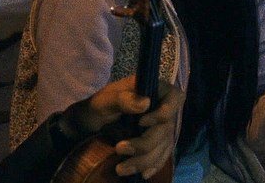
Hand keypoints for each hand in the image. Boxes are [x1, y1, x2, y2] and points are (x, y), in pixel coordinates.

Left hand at [65, 76, 184, 179]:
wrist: (90, 123)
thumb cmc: (98, 106)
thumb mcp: (105, 100)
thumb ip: (122, 99)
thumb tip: (145, 103)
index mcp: (154, 90)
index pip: (174, 98)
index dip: (163, 113)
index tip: (141, 123)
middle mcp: (162, 108)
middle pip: (166, 129)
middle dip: (144, 144)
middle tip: (119, 149)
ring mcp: (161, 127)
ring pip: (163, 146)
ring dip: (144, 161)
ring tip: (121, 169)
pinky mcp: (157, 143)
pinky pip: (162, 156)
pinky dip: (152, 166)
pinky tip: (142, 174)